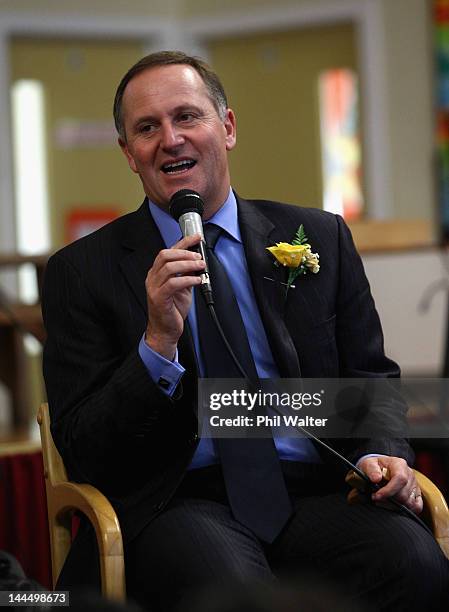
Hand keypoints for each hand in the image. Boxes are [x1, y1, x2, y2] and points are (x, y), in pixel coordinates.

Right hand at [145, 233, 205, 359]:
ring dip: (188, 265)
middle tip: (199, 256)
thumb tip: (198, 261)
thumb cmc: (172, 309)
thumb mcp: (183, 287)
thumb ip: (187, 274)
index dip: (183, 242)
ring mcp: (153, 287)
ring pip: (169, 267)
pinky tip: (197, 280)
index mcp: (157, 272)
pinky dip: (187, 279)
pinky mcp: (158, 298)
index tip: (197, 237)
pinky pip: (173, 283)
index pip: (168, 251)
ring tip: (201, 267)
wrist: (165, 330)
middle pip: (165, 255)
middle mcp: (153, 277)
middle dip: (185, 252)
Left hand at [358, 455, 422, 514]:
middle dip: (388, 500)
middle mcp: (410, 474)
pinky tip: (393, 506)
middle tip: (376, 499)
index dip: (388, 490)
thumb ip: (371, 469)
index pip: (400, 479)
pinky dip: (406, 510)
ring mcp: (414, 485)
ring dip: (394, 506)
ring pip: (410, 502)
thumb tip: (376, 479)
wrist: (380, 468)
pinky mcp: (417, 494)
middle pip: (404, 494)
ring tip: (383, 501)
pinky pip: (417, 507)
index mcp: (399, 464)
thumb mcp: (369, 463)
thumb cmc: (375, 466)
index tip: (376, 496)